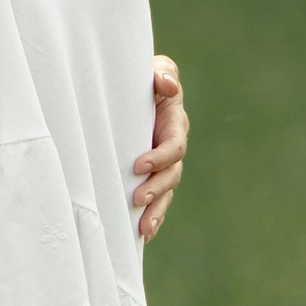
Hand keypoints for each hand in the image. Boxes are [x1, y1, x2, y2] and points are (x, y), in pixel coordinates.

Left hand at [133, 53, 187, 241]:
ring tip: (143, 229)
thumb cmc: (143, 78)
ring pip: (165, 193)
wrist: (131, 90)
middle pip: (171, 175)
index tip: (138, 165)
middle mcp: (171, 148)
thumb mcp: (155, 70)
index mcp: (175, 124)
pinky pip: (156, 200)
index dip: (160, 157)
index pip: (174, 146)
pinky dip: (151, 217)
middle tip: (138, 199)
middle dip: (157, 190)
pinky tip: (141, 235)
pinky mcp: (150, 175)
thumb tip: (166, 85)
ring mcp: (162, 165)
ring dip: (156, 212)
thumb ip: (162, 74)